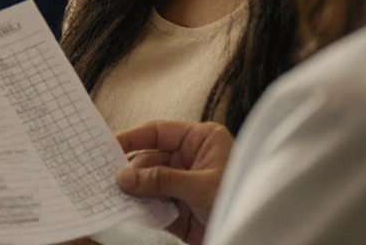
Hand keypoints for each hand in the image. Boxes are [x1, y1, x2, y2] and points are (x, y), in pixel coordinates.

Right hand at [114, 120, 233, 244]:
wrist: (257, 238)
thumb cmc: (242, 200)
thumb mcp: (201, 186)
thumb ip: (161, 180)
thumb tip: (125, 177)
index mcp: (202, 141)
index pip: (159, 132)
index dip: (133, 137)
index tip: (108, 144)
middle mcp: (191, 160)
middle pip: (149, 159)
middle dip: (131, 170)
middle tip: (109, 178)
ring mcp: (183, 185)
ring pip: (148, 183)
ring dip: (134, 191)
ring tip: (114, 195)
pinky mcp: (179, 210)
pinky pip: (153, 205)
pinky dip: (141, 208)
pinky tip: (129, 209)